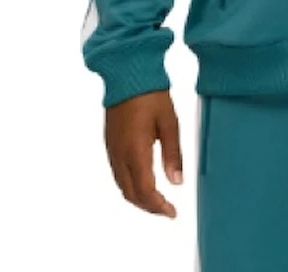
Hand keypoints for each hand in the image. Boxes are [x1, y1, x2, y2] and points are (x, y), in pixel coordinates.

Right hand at [104, 89, 183, 217]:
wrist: (127, 74)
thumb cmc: (150, 95)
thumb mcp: (169, 122)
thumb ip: (173, 154)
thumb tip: (177, 182)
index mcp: (135, 151)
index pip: (145, 191)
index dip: (158, 207)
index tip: (172, 212)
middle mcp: (119, 155)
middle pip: (130, 194)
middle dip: (148, 207)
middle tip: (166, 210)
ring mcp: (112, 150)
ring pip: (122, 186)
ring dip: (138, 198)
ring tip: (157, 200)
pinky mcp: (110, 143)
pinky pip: (117, 174)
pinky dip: (130, 185)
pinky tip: (142, 181)